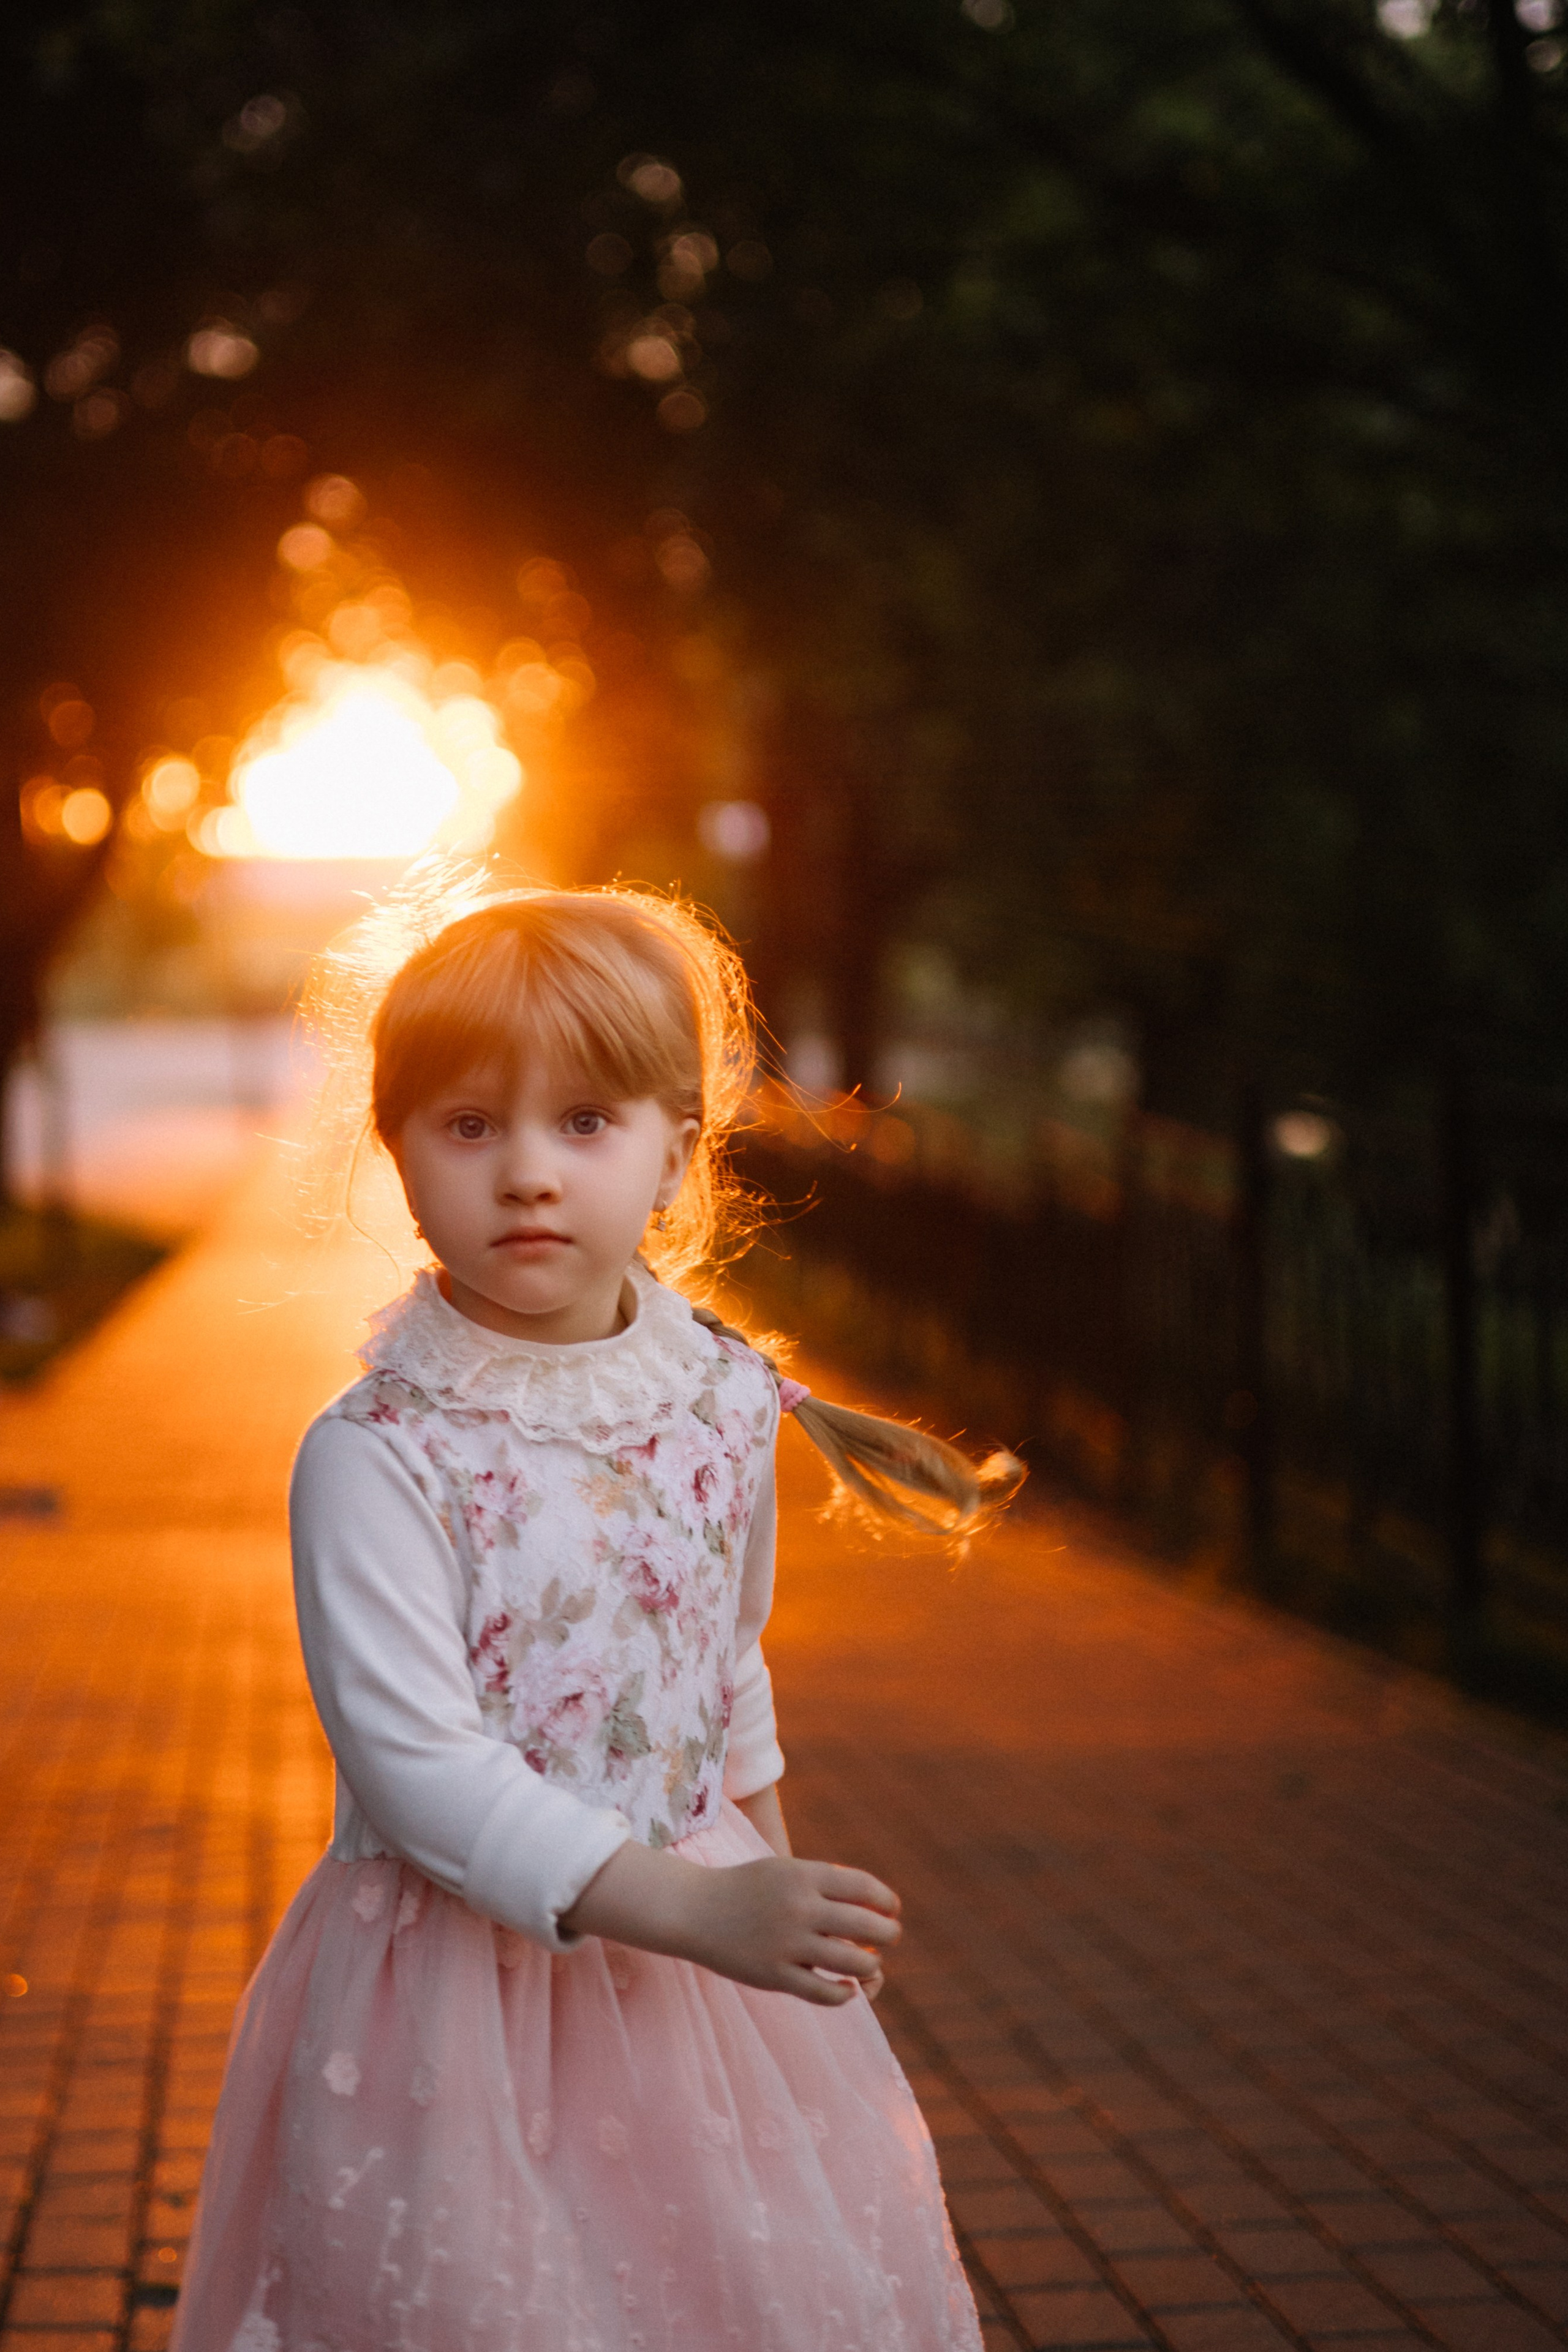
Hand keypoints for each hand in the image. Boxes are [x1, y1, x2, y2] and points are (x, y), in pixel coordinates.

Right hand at [561, 1842, 900, 2006]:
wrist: (695, 1910)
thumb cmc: (748, 1888)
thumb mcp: (786, 1871)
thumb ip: (826, 1883)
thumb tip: (875, 1905)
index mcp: (804, 1876)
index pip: (864, 1887)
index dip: (887, 1900)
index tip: (892, 1909)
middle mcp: (800, 1908)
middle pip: (867, 1926)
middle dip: (888, 1933)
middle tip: (889, 1936)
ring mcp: (788, 1944)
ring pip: (853, 1962)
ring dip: (871, 1964)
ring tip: (869, 1963)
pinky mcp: (775, 1976)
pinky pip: (826, 1993)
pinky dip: (846, 1993)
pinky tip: (848, 1988)